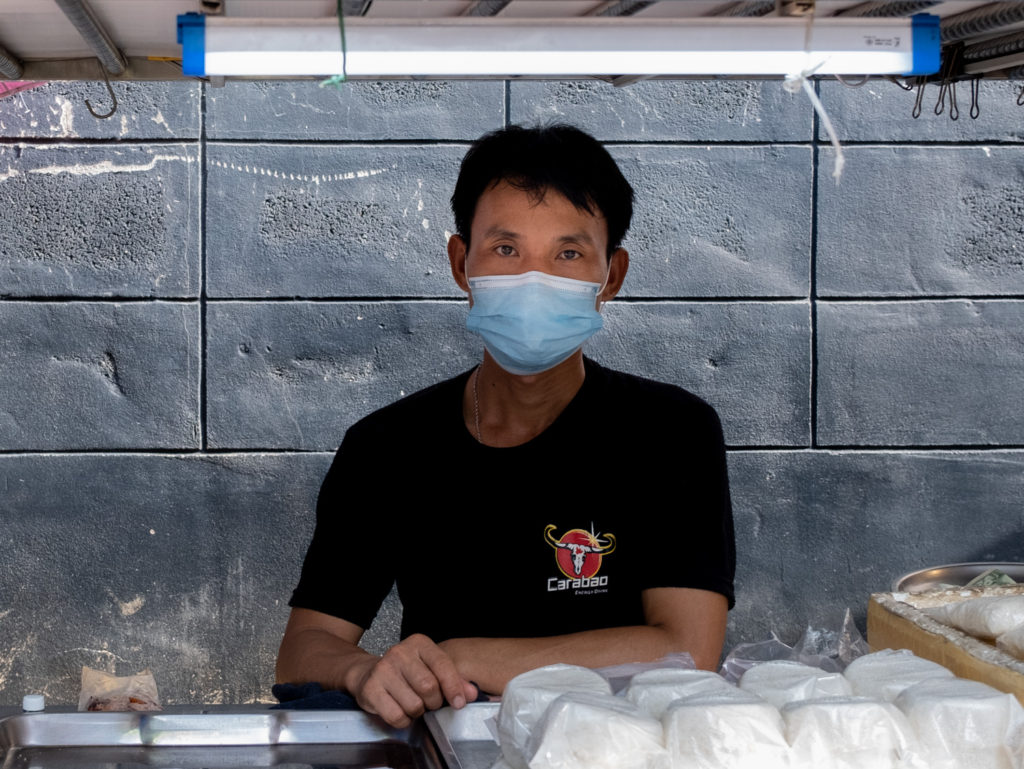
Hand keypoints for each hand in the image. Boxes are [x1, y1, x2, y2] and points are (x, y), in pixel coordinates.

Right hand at [346, 634, 477, 727]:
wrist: (368, 673)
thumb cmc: (405, 672)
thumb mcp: (430, 668)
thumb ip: (453, 679)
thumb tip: (471, 693)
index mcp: (419, 643)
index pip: (442, 665)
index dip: (454, 687)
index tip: (459, 702)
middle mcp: (400, 653)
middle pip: (429, 687)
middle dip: (434, 702)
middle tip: (430, 702)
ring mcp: (383, 670)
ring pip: (414, 704)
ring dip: (418, 712)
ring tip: (413, 704)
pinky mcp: (371, 689)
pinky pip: (397, 716)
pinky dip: (404, 721)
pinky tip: (401, 710)